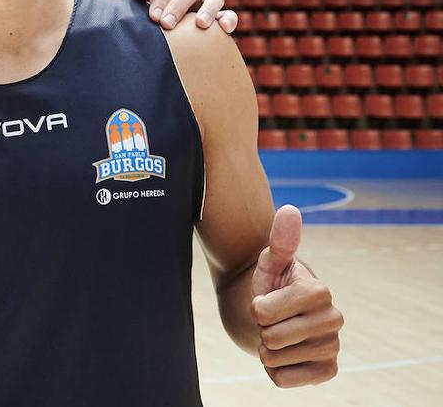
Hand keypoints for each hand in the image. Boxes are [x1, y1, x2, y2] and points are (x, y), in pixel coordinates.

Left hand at [121, 0, 237, 31]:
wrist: (149, 30)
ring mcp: (207, 1)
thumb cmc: (141, 9)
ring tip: (200, 24)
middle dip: (179, 5)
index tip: (154, 16)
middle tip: (166, 24)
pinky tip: (224, 29)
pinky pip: (228, 15)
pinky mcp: (217, 18)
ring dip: (208, 9)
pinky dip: (229, 19)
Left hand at [251, 205, 342, 387]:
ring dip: (267, 350)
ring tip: (279, 334)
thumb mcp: (270, 261)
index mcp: (320, 291)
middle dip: (261, 330)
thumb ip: (280, 239)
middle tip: (272, 320)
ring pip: (274, 359)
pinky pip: (283, 380)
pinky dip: (275, 371)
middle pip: (272, 338)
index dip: (257, 308)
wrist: (277, 315)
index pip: (264, 312)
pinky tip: (285, 356)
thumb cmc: (271, 284)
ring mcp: (332, 347)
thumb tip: (290, 210)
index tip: (265, 301)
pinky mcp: (328, 371)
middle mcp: (334, 319)